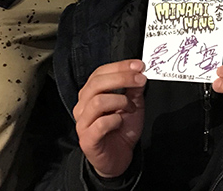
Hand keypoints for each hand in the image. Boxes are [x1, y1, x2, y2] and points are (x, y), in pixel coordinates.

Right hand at [73, 59, 146, 178]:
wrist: (119, 157)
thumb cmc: (122, 129)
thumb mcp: (133, 103)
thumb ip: (134, 88)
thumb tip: (139, 71)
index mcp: (90, 94)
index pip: (100, 73)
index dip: (119, 67)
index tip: (139, 65)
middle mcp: (83, 106)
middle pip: (97, 83)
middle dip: (122, 78)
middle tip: (140, 79)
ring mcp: (82, 123)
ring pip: (97, 101)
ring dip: (120, 101)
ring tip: (131, 108)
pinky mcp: (87, 139)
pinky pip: (100, 124)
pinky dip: (115, 120)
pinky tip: (121, 122)